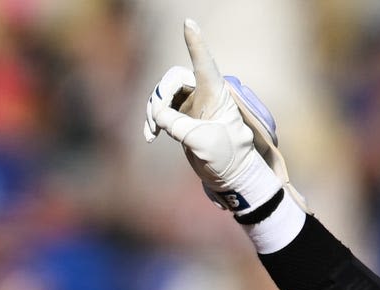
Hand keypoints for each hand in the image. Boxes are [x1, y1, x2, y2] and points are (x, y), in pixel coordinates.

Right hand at [142, 19, 293, 207]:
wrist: (230, 176)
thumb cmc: (227, 157)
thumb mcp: (200, 141)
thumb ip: (176, 124)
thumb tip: (156, 113)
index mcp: (216, 94)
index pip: (204, 63)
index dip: (196, 43)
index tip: (189, 22)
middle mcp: (203, 94)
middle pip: (173, 79)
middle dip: (160, 95)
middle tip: (157, 119)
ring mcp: (191, 106)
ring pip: (163, 95)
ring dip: (153, 111)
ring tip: (151, 132)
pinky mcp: (182, 118)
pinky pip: (160, 111)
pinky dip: (153, 122)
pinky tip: (149, 137)